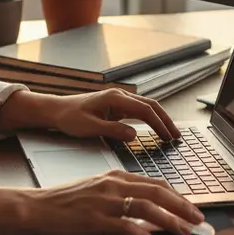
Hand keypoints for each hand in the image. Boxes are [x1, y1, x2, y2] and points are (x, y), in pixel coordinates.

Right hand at [24, 170, 204, 234]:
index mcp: (114, 176)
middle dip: (182, 205)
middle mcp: (113, 185)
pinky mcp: (95, 219)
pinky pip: (125, 227)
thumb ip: (119, 195)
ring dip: (170, 220)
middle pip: (156, 191)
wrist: (36, 207)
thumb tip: (144, 207)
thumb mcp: (96, 190)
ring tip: (185, 231)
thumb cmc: (64, 201)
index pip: (154, 182)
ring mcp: (104, 202)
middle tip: (199, 218)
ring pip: (146, 207)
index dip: (177, 195)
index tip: (191, 206)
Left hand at [47, 88, 181, 141]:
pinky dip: (150, 120)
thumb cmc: (70, 118)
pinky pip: (138, 112)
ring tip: (170, 134)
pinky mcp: (116, 107)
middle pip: (150, 105)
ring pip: (146, 107)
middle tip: (177, 137)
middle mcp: (120, 96)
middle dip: (165, 120)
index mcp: (115, 98)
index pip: (145, 110)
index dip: (159, 124)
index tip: (169, 137)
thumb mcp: (90, 128)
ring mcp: (118, 101)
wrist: (56, 111)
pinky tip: (155, 130)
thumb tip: (135, 135)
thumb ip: (113, 131)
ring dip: (159, 119)